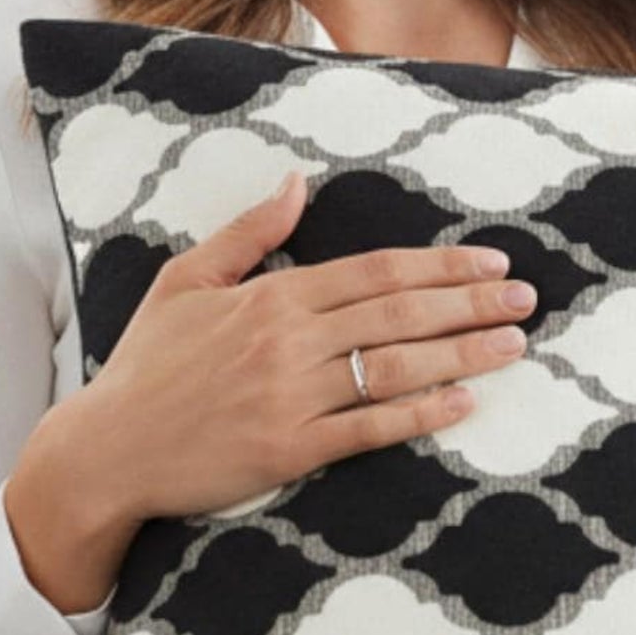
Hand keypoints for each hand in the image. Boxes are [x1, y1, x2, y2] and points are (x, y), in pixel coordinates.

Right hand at [71, 168, 535, 525]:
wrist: (109, 448)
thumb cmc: (147, 364)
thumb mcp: (186, 280)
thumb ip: (249, 233)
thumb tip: (299, 184)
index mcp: (272, 297)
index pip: (376, 272)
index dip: (441, 266)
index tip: (490, 263)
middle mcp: (290, 342)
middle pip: (399, 314)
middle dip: (470, 304)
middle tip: (526, 298)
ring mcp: (293, 398)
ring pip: (395, 368)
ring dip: (462, 355)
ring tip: (514, 345)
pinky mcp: (291, 450)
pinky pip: (369, 429)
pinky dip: (419, 416)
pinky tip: (463, 404)